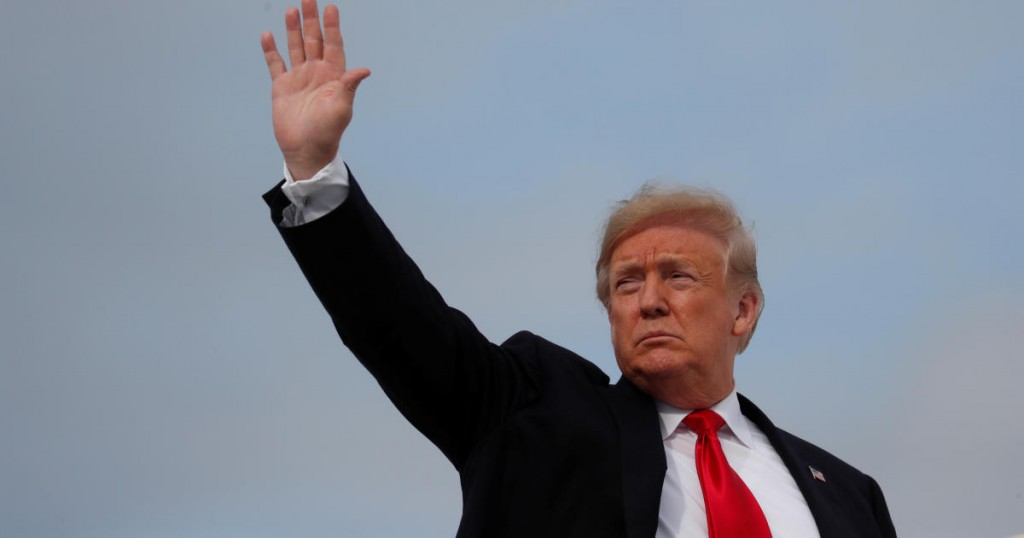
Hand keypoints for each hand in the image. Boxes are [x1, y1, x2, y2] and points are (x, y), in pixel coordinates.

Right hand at [261, 0, 370, 179]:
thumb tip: (364, 70)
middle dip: (312, 20)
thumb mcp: (341, 109)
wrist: (306, 150)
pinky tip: (268, 35)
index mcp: (333, 76)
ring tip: (291, 10)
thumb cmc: (328, 132)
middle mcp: (316, 73)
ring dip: (293, 30)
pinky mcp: (282, 87)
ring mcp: (299, 78)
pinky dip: (271, 50)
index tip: (331, 7)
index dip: (332, 27)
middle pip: (314, 41)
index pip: (333, 45)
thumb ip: (349, 87)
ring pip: (296, 48)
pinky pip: (276, 64)